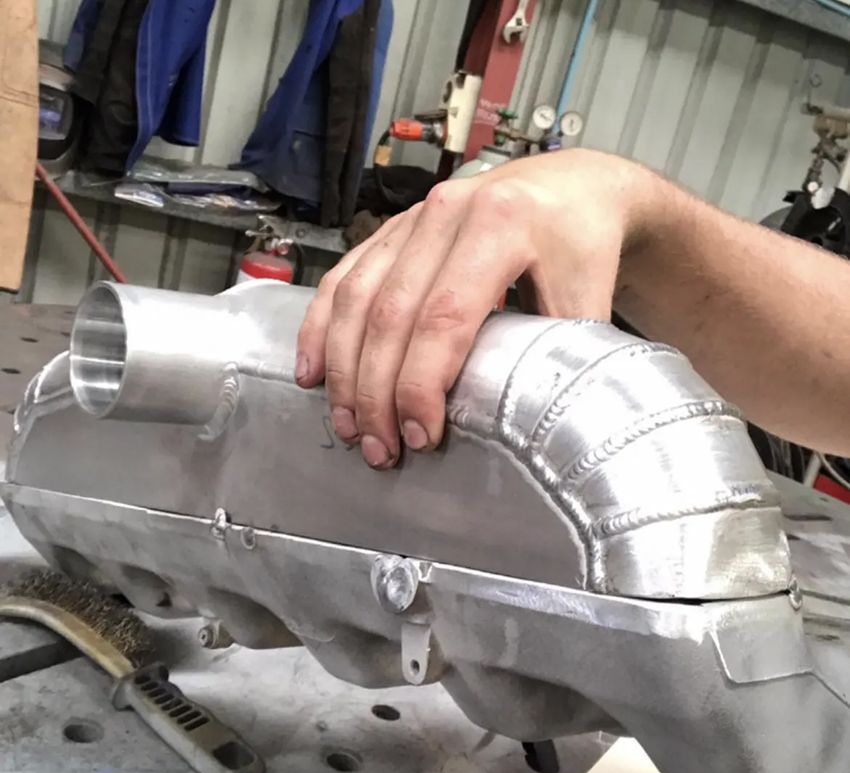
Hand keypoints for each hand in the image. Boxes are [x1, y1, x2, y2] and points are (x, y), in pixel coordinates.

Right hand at [295, 149, 656, 467]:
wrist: (573, 186)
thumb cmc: (582, 242)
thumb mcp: (589, 297)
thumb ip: (562, 357)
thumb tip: (537, 424)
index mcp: (502, 225)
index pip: (445, 316)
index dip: (423, 383)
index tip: (421, 434)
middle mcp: (448, 215)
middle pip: (391, 314)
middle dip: (377, 392)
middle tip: (379, 447)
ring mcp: (413, 219)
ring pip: (357, 297)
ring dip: (345, 370)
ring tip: (349, 426)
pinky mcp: (393, 230)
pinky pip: (343, 278)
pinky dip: (321, 327)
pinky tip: (313, 372)